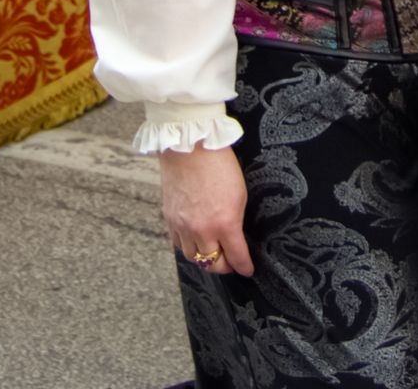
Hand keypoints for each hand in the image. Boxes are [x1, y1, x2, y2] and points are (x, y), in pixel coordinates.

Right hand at [159, 142, 253, 277]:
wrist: (190, 147)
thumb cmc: (219, 164)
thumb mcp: (239, 192)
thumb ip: (235, 219)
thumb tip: (235, 235)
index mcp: (225, 222)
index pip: (236, 256)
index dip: (243, 266)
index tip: (247, 270)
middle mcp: (202, 230)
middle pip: (212, 264)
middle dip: (224, 267)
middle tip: (231, 263)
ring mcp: (183, 226)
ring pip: (193, 258)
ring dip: (205, 259)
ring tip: (213, 254)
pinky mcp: (170, 220)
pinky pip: (179, 245)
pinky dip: (189, 248)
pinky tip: (196, 242)